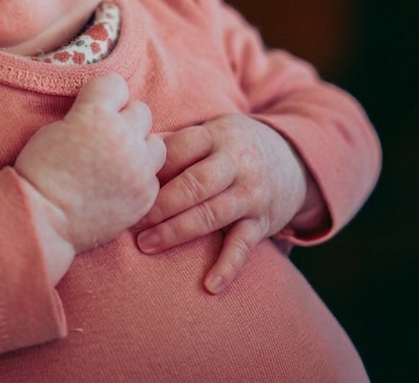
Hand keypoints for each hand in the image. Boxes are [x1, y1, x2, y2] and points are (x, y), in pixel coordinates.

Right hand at [15, 73, 165, 263]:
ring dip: (139, 147)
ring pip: (156, 143)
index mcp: (95, 116)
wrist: (43, 221)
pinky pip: (153, 176)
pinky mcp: (145, 195)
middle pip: (141, 111)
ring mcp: (138, 169)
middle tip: (105, 137)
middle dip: (124, 120)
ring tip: (118, 160)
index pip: (115, 83)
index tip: (93, 108)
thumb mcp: (55, 129)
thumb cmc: (40, 173)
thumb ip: (87, 115)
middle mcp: (123, 138)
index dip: (103, 95)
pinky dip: (139, 178)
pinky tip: (118, 186)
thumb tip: (106, 112)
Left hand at [134, 114, 323, 294]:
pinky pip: (244, 246)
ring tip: (146, 244)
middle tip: (131, 220)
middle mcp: (236, 163)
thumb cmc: (234, 146)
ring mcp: (251, 193)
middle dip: (160, 204)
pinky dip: (228, 266)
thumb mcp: (211, 132)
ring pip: (212, 214)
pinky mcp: (263, 221)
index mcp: (216, 136)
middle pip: (194, 184)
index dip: (152, 168)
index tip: (125, 184)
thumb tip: (130, 149)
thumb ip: (177, 142)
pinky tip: (210, 285)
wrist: (293, 159)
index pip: (179, 149)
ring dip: (177, 232)